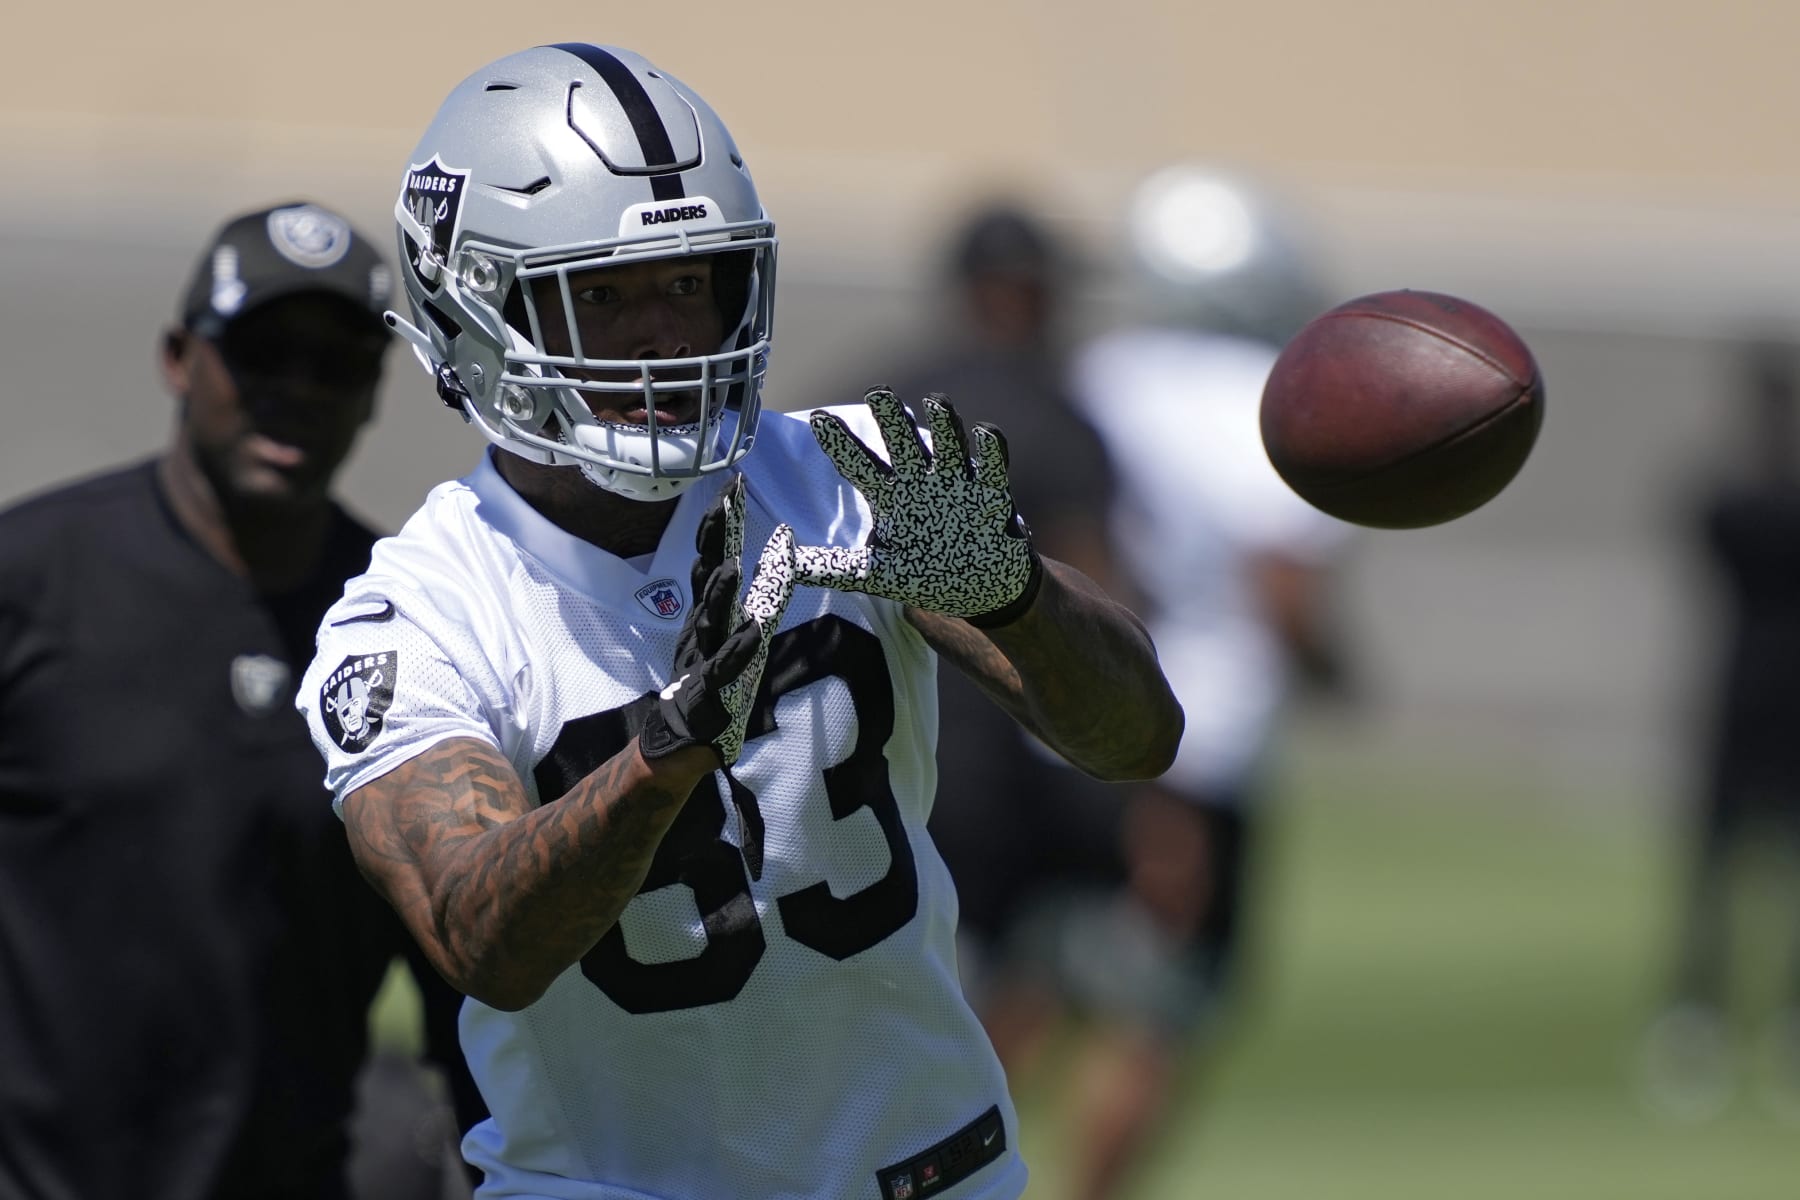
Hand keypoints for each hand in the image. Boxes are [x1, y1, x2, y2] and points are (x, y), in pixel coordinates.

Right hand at [640, 477, 795, 765]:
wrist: (682, 739)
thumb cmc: (714, 679)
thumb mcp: (743, 626)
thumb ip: (768, 585)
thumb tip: (785, 538)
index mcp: (709, 611)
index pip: (714, 557)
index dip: (721, 523)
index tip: (731, 484)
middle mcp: (701, 628)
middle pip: (706, 577)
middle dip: (714, 540)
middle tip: (722, 503)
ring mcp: (700, 659)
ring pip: (709, 622)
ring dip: (719, 594)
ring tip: (733, 567)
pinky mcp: (707, 693)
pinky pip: (723, 670)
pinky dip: (737, 651)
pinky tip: (753, 633)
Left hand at [795, 388, 1041, 626]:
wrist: (979, 589)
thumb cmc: (925, 574)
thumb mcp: (873, 575)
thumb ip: (828, 567)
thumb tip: (778, 561)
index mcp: (890, 496)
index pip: (858, 463)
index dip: (839, 442)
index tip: (817, 420)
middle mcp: (921, 481)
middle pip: (902, 441)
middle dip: (890, 416)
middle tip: (877, 393)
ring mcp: (957, 484)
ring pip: (948, 443)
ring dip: (944, 422)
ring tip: (935, 402)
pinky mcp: (991, 494)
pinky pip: (993, 464)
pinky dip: (991, 447)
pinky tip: (982, 433)